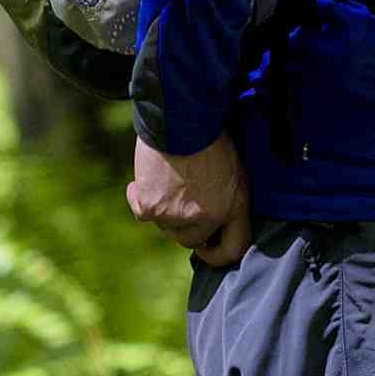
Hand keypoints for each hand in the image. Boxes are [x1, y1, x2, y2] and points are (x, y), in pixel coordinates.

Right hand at [128, 132, 251, 265]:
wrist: (181, 120)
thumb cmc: (211, 137)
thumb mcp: (235, 170)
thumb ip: (228, 200)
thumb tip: (215, 220)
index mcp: (232, 209)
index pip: (232, 250)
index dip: (219, 254)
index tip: (208, 249)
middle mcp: (204, 220)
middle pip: (191, 240)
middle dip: (187, 227)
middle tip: (182, 203)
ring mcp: (174, 216)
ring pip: (166, 227)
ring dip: (165, 210)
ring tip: (169, 181)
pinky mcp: (149, 207)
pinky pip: (142, 213)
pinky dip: (140, 198)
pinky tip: (145, 181)